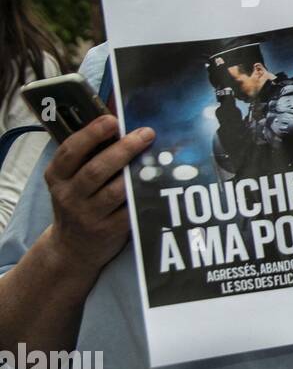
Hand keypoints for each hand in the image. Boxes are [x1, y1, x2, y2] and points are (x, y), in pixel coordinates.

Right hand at [44, 115, 153, 271]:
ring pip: (115, 191)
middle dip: (123, 150)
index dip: (91, 134)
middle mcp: (68, 195)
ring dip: (138, 172)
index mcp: (57, 176)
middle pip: (96, 170)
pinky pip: (130, 211)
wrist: (72, 248)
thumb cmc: (80, 202)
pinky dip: (145, 196)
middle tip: (146, 134)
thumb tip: (120, 121)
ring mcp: (87, 216)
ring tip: (157, 156)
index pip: (70, 151)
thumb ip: (89, 155)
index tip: (113, 120)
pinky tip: (160, 183)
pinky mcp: (106, 231)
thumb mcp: (72, 179)